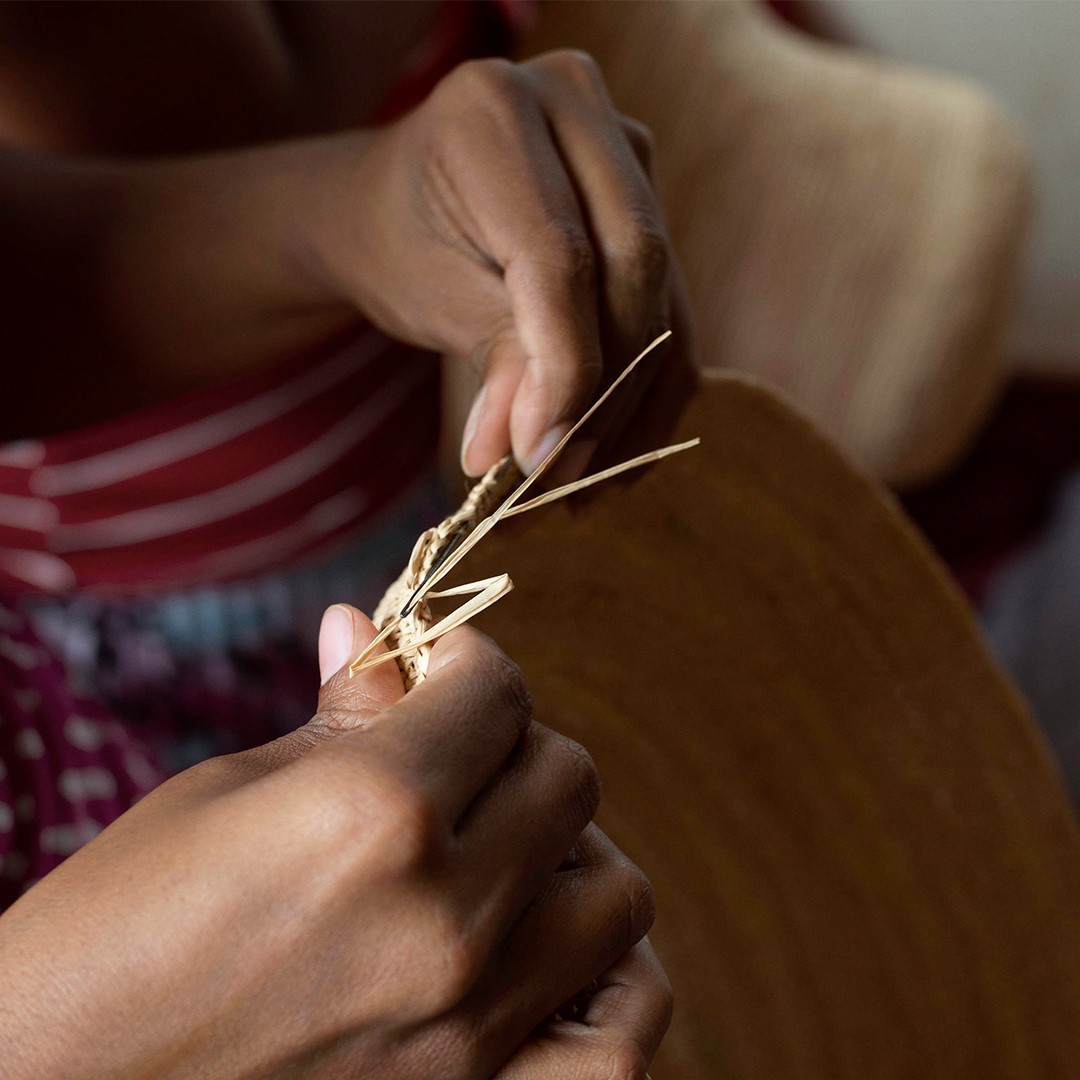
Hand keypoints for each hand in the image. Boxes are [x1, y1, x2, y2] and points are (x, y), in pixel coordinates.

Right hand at [0, 606, 669, 1077]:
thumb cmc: (109, 934)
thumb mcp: (222, 797)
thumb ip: (337, 717)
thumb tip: (376, 629)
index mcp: (375, 811)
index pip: (496, 691)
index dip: (466, 659)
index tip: (436, 666)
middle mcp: (445, 916)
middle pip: (569, 776)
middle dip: (516, 739)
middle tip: (458, 750)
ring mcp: (473, 1024)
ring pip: (617, 892)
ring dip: (571, 847)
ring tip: (506, 846)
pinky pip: (622, 1036)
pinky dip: (610, 979)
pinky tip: (550, 948)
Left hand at [314, 50, 697, 476]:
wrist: (400, 211)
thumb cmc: (399, 244)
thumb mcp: (430, 298)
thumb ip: (495, 361)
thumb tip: (540, 456)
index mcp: (499, 110)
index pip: (561, 257)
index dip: (562, 369)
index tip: (539, 460)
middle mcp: (579, 108)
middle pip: (635, 267)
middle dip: (606, 392)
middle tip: (562, 481)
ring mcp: (625, 153)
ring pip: (662, 298)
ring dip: (631, 409)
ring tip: (582, 491)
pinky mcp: (650, 206)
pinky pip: (671, 311)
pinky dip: (648, 393)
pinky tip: (615, 463)